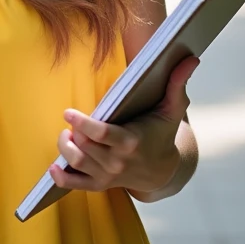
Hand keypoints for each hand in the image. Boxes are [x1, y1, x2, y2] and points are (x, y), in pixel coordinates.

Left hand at [50, 55, 198, 194]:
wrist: (163, 170)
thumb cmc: (162, 133)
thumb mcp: (172, 109)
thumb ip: (177, 84)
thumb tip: (191, 59)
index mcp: (130, 141)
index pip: (101, 134)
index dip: (82, 124)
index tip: (69, 112)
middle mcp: (118, 161)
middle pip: (84, 147)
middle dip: (73, 133)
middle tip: (70, 120)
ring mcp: (108, 175)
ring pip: (77, 162)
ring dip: (65, 148)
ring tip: (65, 135)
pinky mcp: (101, 184)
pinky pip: (76, 185)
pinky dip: (62, 178)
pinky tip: (53, 167)